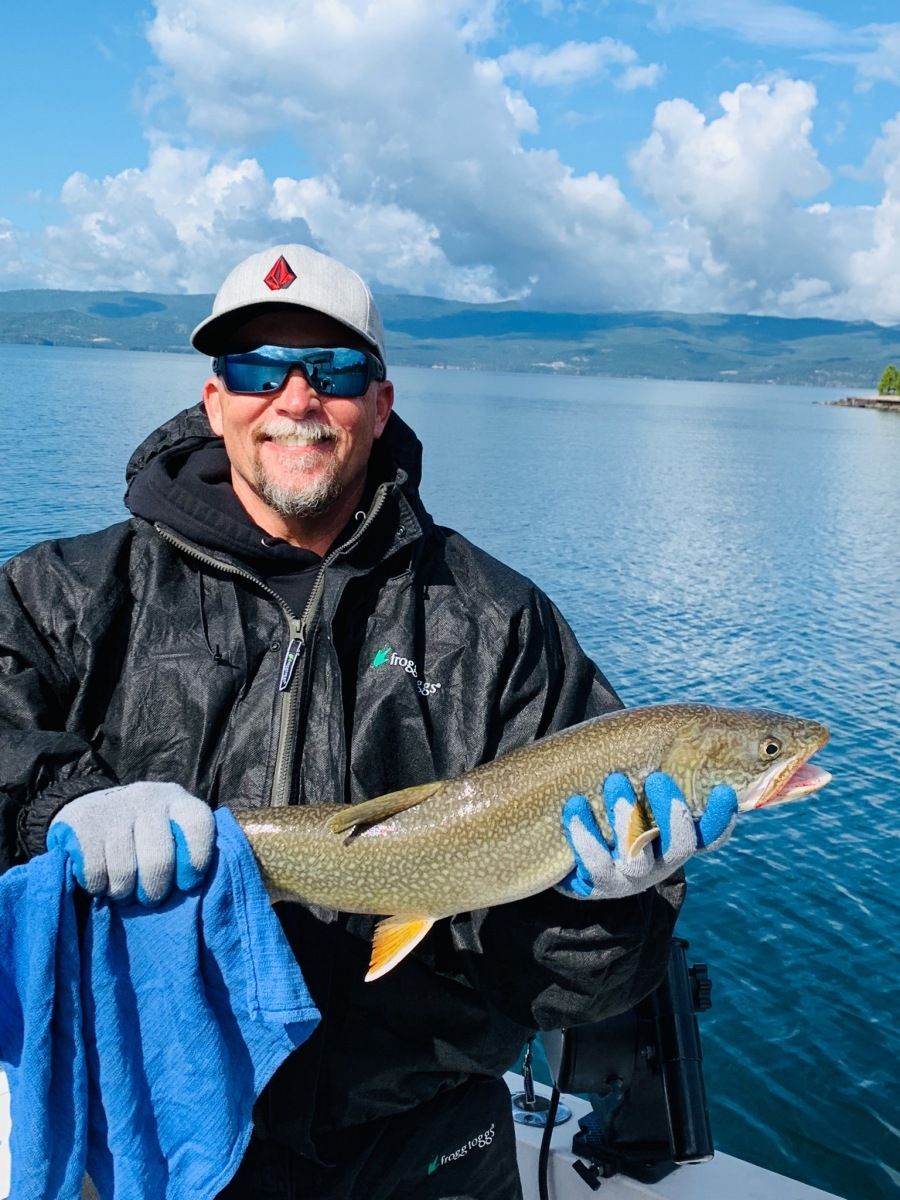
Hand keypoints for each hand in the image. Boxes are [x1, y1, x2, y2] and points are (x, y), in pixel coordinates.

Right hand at [47, 782, 215, 903]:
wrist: (91, 810)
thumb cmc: (144, 834)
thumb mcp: (172, 832)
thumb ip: (187, 852)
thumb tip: (197, 890)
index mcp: (178, 801)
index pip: (199, 826)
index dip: (197, 861)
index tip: (187, 883)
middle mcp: (148, 798)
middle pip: (159, 861)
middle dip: (155, 890)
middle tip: (150, 897)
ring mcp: (114, 808)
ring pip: (124, 872)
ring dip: (123, 892)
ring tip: (123, 890)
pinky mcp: (82, 823)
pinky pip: (95, 873)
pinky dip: (98, 886)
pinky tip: (100, 880)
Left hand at [556, 772, 737, 899]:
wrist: (570, 852)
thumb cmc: (614, 805)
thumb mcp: (639, 791)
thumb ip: (663, 769)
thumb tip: (684, 730)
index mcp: (678, 840)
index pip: (710, 835)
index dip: (720, 817)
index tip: (723, 791)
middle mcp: (660, 862)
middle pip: (680, 847)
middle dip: (671, 812)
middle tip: (657, 777)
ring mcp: (630, 876)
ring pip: (636, 856)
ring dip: (626, 816)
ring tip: (615, 779)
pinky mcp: (596, 883)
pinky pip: (593, 863)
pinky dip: (584, 832)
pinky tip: (574, 803)